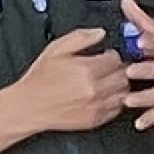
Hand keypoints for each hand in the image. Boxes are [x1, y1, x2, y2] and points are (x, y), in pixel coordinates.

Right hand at [16, 25, 132, 132]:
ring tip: (107, 82)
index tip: (106, 55)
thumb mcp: (56, 49)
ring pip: (123, 93)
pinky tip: (103, 95)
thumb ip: (81, 37)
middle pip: (123, 76)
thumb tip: (100, 32)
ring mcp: (96, 107)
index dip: (112, 55)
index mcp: (87, 70)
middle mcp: (94, 89)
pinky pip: (116, 109)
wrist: (29, 106)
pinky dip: (114, 101)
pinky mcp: (95, 120)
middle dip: (118, 69)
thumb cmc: (40, 79)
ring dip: (118, 85)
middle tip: (109, 68)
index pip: (115, 59)